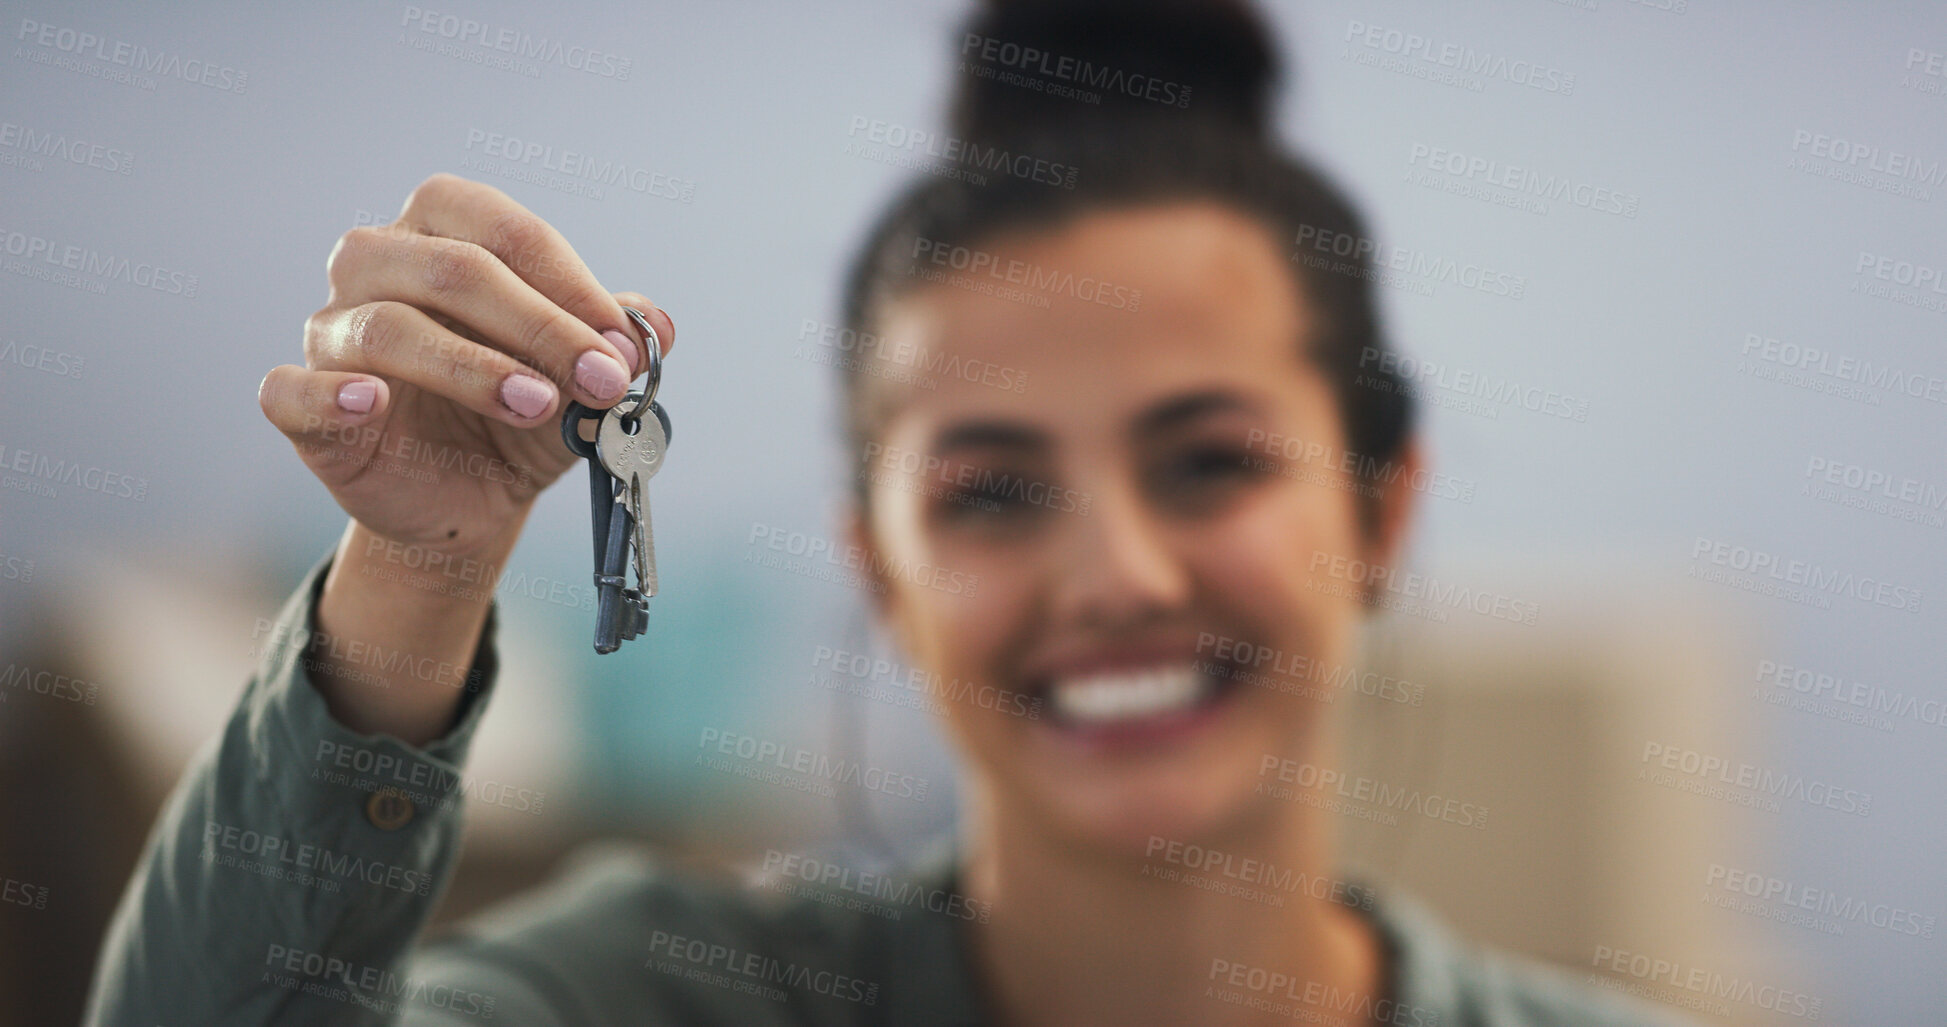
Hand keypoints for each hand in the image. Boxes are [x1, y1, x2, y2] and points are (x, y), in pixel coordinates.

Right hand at [258, 173, 675, 557]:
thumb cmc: (522, 412)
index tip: (625, 346)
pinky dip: (331, 394)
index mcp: (441, 230)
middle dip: (541, 326)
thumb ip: (613, 342)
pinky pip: (292, 391)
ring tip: (538, 405)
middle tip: (602, 379)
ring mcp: (331, 332)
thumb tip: (658, 324)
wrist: (471, 497)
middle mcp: (375, 264)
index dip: (571, 286)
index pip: (503, 232)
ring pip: (386, 326)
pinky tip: (376, 402)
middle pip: (450, 269)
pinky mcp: (300, 405)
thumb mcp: (579, 378)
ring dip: (472, 366)